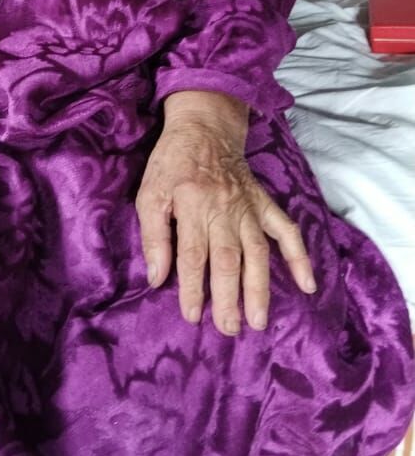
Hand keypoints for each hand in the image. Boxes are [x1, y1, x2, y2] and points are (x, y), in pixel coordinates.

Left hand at [135, 91, 315, 334]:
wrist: (204, 126)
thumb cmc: (172, 163)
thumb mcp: (149, 193)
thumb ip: (153, 236)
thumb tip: (156, 278)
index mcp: (191, 205)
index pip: (192, 254)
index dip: (192, 287)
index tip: (193, 316)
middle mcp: (223, 209)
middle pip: (227, 258)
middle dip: (229, 296)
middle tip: (229, 328)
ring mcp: (248, 207)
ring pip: (256, 252)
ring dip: (259, 287)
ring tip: (259, 320)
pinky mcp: (264, 204)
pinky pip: (286, 230)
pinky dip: (299, 256)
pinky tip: (306, 284)